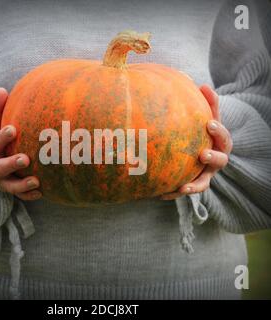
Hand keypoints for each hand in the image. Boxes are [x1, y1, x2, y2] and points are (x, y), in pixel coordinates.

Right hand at [0, 88, 41, 200]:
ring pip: (10, 185)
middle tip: (25, 159)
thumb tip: (2, 89)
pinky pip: (19, 196)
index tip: (13, 130)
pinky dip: (29, 195)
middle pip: (0, 167)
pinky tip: (41, 192)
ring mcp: (1, 180)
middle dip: (12, 163)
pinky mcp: (9, 189)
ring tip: (36, 181)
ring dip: (22, 185)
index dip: (2, 137)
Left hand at [160, 84, 232, 199]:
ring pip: (205, 182)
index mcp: (216, 140)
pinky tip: (161, 194)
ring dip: (196, 184)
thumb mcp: (198, 117)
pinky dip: (176, 193)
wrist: (193, 152)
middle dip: (214, 157)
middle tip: (202, 154)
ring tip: (184, 187)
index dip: (218, 130)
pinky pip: (186, 191)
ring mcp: (206, 173)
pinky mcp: (194, 184)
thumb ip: (201, 103)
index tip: (208, 123)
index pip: (222, 135)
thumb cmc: (195, 130)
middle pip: (222, 159)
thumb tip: (197, 83)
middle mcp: (215, 158)